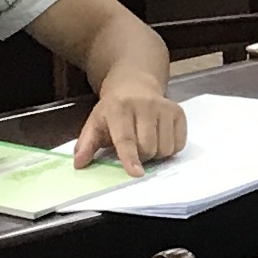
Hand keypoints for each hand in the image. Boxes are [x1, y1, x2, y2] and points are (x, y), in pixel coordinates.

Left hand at [73, 82, 187, 172]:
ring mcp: (164, 107)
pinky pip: (178, 144)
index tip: (135, 173)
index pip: (126, 138)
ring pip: (165, 148)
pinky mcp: (178, 112)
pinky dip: (169, 149)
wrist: (134, 84)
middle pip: (148, 147)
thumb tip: (79, 164)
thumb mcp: (95, 122)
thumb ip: (86, 144)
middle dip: (140, 157)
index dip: (130, 157)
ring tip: (145, 143)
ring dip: (155, 154)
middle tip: (133, 150)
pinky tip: (159, 139)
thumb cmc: (113, 109)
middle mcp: (144, 105)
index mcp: (118, 107)